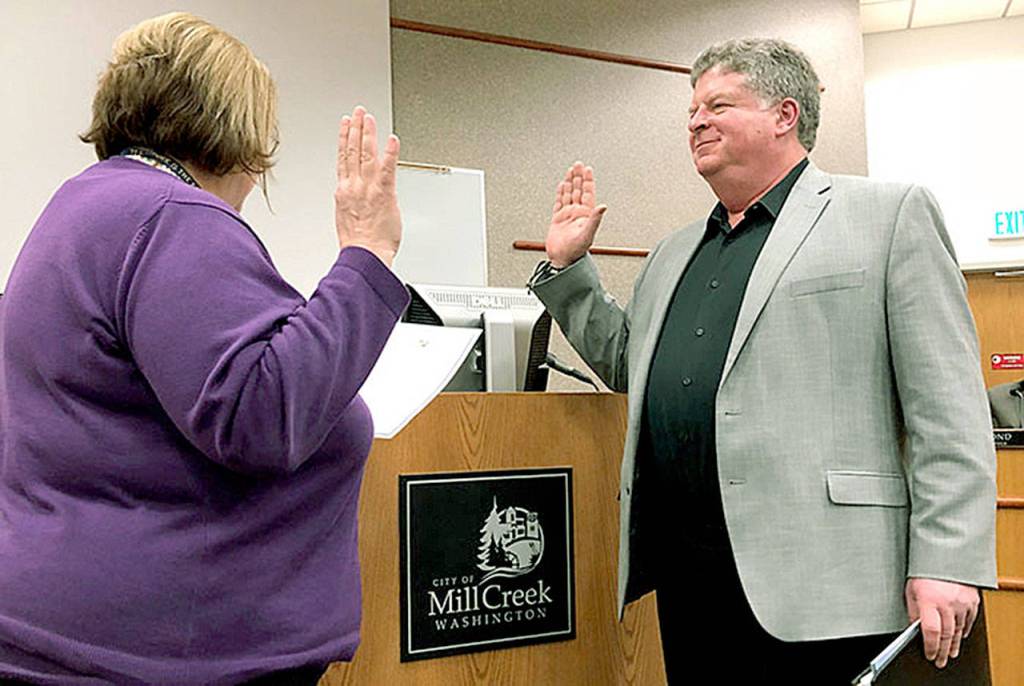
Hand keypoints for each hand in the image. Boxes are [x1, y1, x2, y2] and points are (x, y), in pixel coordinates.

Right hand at [335, 106, 400, 265]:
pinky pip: (388, 169)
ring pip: (365, 154)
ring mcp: (368, 188)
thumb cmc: (359, 245)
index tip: (345, 125)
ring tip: (369, 118)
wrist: (364, 255)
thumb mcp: (347, 219)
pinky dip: (390, 152)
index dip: (343, 138)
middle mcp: (354, 186)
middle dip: (354, 128)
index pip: (342, 159)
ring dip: (368, 133)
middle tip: (358, 112)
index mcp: (344, 192)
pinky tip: (392, 139)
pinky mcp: (384, 193)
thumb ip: (351, 203)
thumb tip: (355, 201)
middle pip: (351, 150)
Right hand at [545, 161, 607, 267]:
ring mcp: (567, 215)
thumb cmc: (576, 251)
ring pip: (569, 194)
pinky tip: (562, 186)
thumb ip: (595, 219)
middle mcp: (577, 213)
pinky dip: (560, 193)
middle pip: (578, 190)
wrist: (562, 260)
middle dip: (578, 177)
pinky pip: (559, 202)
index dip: (588, 180)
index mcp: (585, 215)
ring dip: (570, 182)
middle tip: (578, 164)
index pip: (587, 193)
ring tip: (571, 171)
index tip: (587, 169)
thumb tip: (603, 206)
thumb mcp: (588, 234)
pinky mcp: (558, 219)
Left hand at [905, 578, 979, 668]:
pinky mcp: (972, 600)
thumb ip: (913, 610)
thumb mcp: (910, 589)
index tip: (929, 654)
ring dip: (954, 644)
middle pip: (946, 635)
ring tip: (950, 653)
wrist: (945, 553)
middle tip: (940, 660)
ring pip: (958, 630)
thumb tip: (914, 628)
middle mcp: (947, 602)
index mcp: (928, 599)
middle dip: (942, 651)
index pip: (931, 631)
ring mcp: (962, 602)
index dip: (930, 646)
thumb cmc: (924, 569)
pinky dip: (963, 630)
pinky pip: (968, 620)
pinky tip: (959, 636)